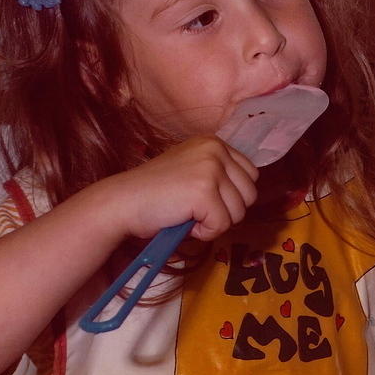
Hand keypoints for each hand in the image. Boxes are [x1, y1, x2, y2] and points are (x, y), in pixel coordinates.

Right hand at [111, 136, 259, 241]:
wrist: (124, 200)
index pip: (250, 174)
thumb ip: (218, 172)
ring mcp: (211, 169)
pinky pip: (222, 225)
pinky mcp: (204, 191)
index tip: (206, 199)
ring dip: (215, 222)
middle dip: (227, 210)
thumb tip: (246, 195)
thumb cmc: (155, 191)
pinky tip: (183, 221)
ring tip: (188, 214)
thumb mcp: (191, 168)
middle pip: (250, 194)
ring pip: (239, 212)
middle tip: (197, 209)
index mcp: (214, 142)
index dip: (232, 195)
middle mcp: (215, 150)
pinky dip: (204, 232)